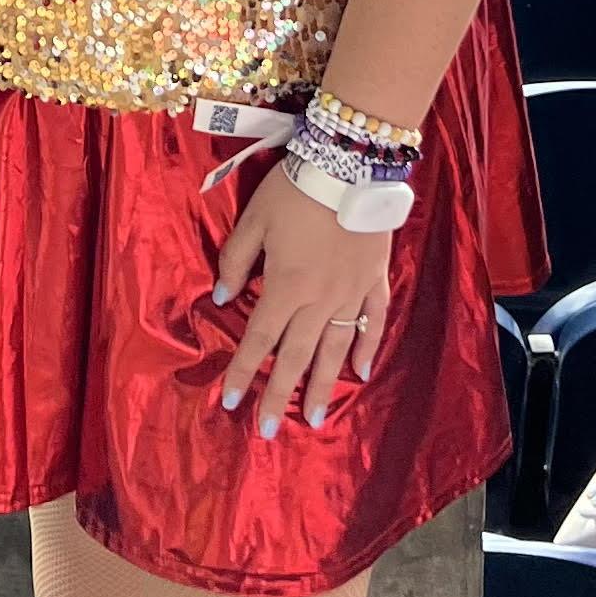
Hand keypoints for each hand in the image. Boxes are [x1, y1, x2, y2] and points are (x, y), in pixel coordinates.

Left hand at [212, 165, 395, 439]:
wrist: (349, 164)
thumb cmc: (294, 190)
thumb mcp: (253, 219)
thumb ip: (235, 260)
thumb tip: (219, 296)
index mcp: (285, 286)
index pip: (258, 339)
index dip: (242, 371)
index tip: (229, 402)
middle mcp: (319, 299)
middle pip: (295, 356)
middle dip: (279, 396)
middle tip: (269, 432)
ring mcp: (351, 293)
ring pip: (335, 349)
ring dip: (321, 385)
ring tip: (313, 419)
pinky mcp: (375, 280)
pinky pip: (373, 321)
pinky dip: (368, 348)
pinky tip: (361, 374)